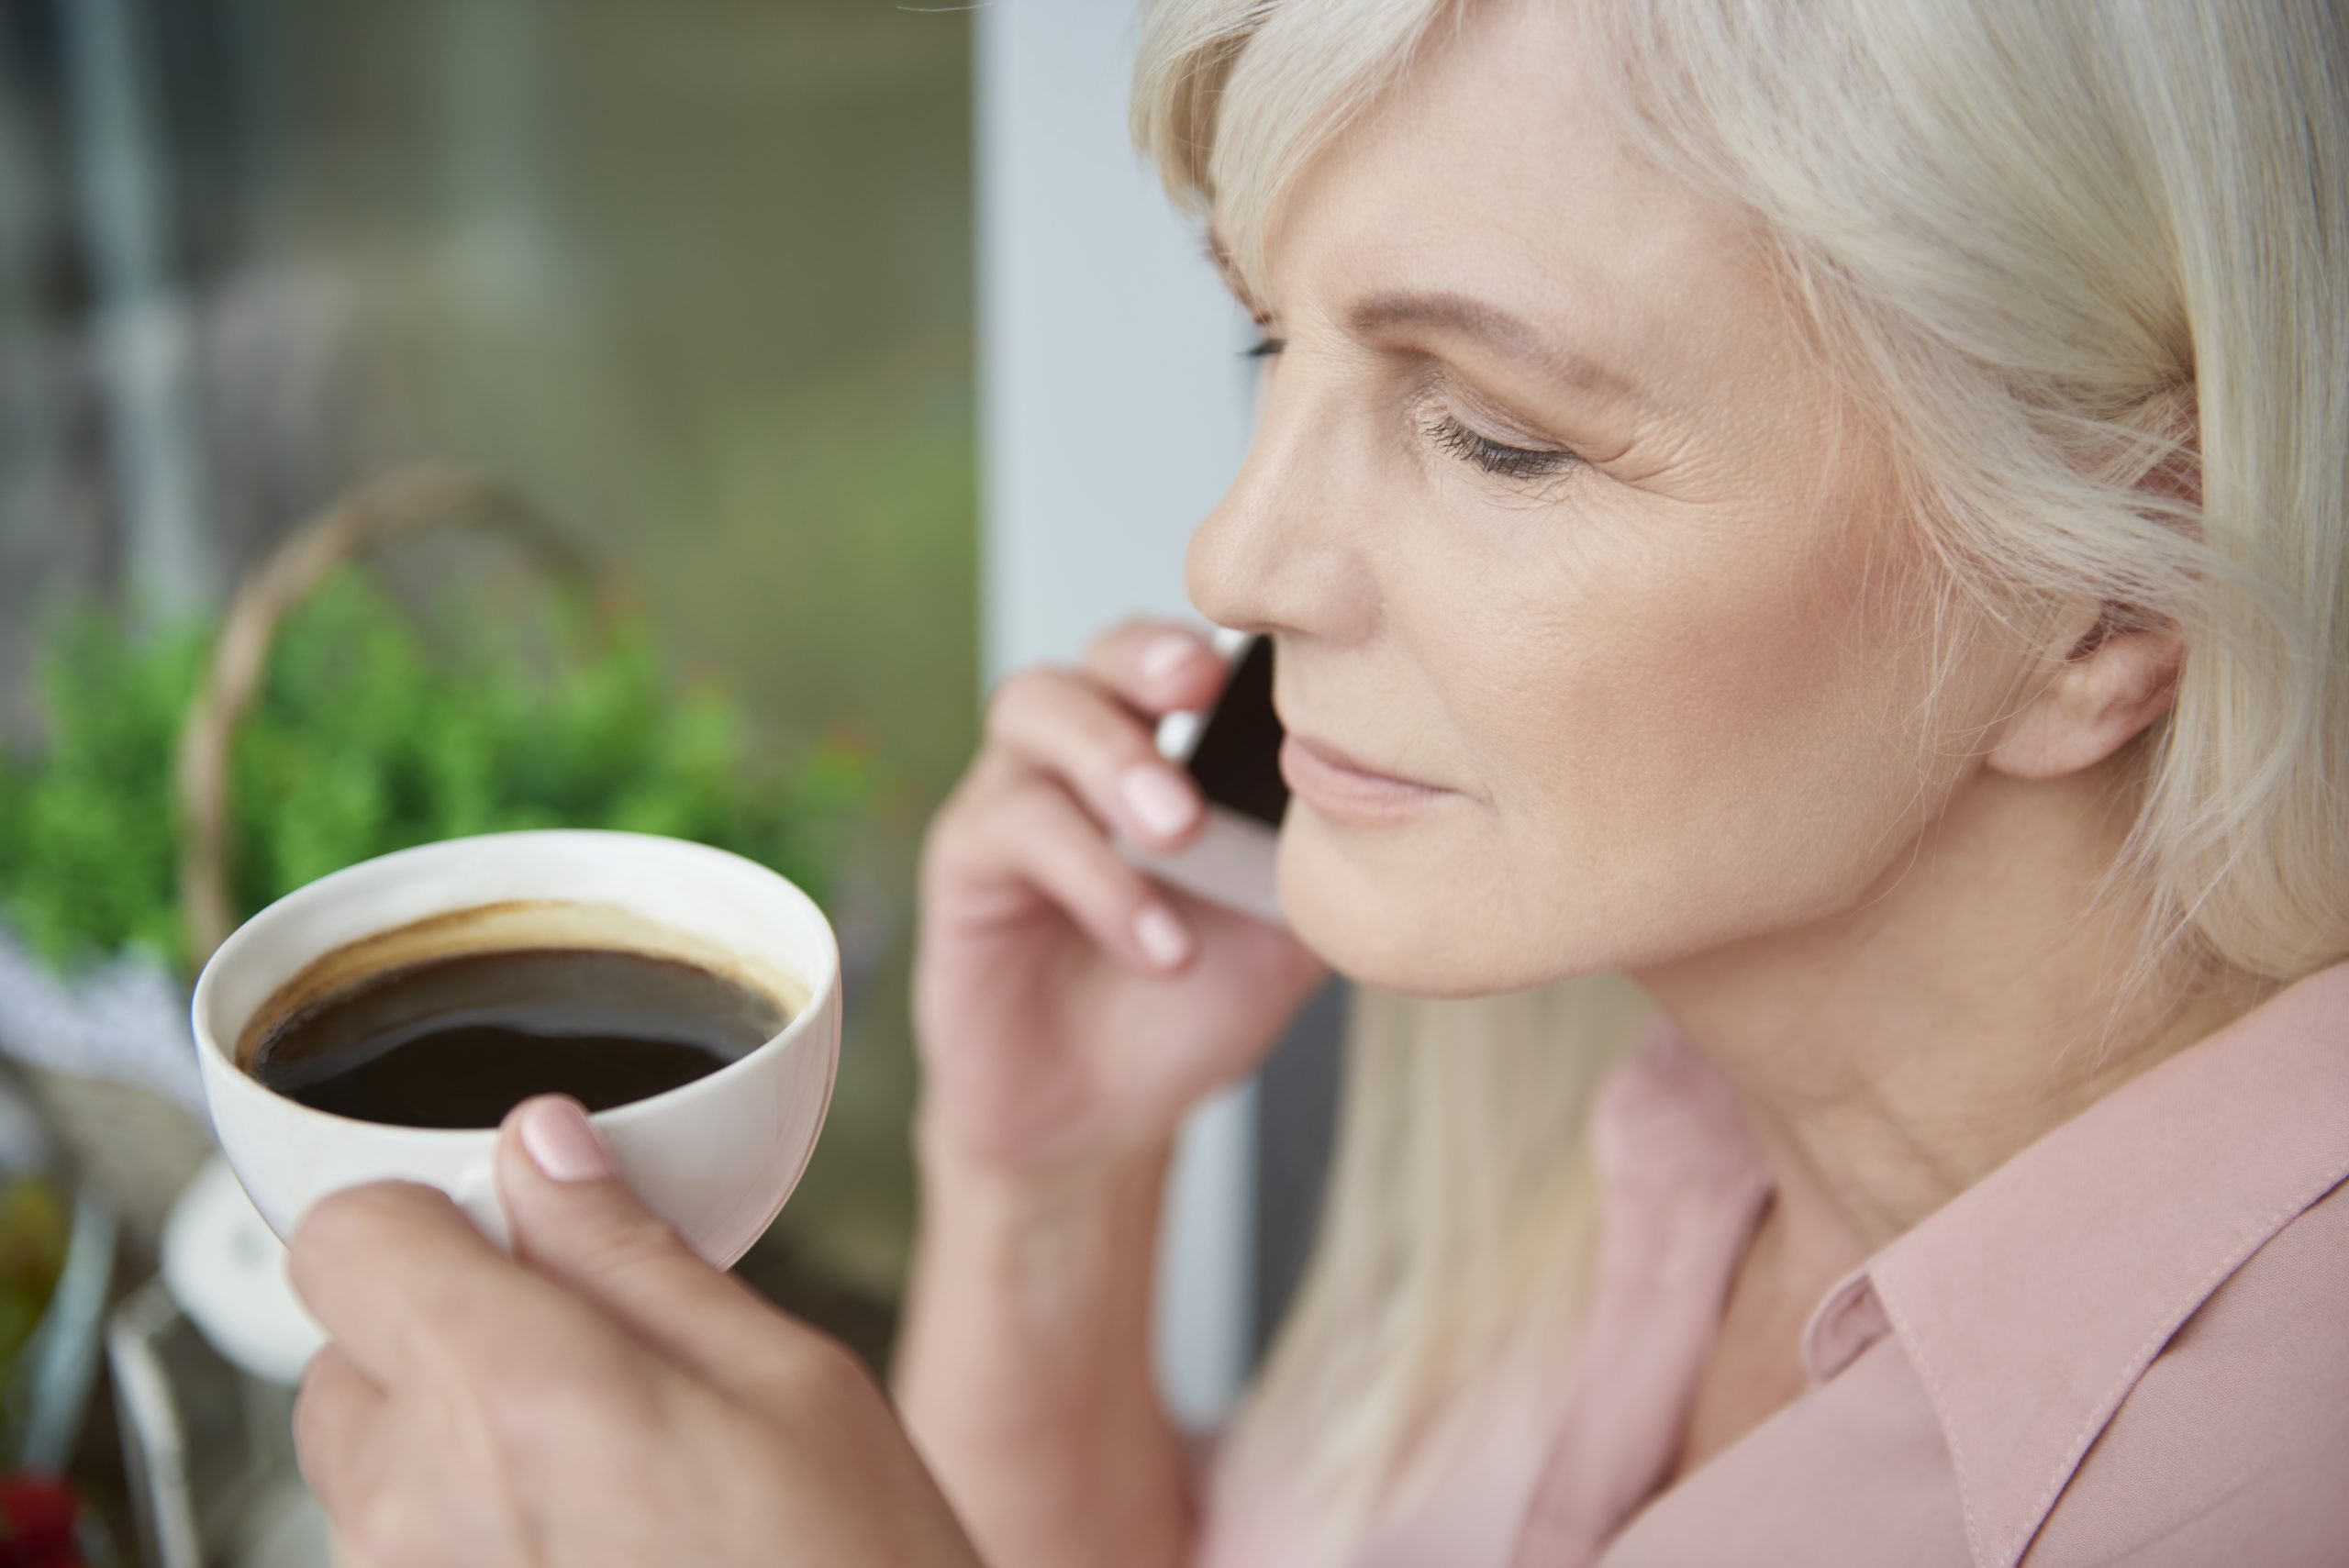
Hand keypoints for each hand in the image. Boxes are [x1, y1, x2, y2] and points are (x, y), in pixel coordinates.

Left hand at [290, 1097, 980, 1567]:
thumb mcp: (790, 1381)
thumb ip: (636, 1256)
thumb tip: (543, 1149)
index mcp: (512, 1396)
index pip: (343, 1239)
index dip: (419, 1213)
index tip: (502, 1227)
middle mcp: (419, 1509)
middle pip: (343, 1357)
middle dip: (439, 1335)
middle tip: (584, 1362)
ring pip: (367, 1472)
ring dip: (451, 1449)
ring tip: (605, 1482)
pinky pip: (405, 1562)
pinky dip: (468, 1540)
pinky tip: (594, 1553)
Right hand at [914, 620, 1327, 1173]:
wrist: (1103, 1119)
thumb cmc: (1192, 1004)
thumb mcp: (1288, 932)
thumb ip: (1329, 860)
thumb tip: (1405, 798)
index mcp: (1167, 747)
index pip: (1181, 654)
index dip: (1216, 638)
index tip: (1272, 653)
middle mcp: (1082, 754)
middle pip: (1096, 654)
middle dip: (1147, 659)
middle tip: (1201, 693)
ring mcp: (1016, 798)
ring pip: (1035, 711)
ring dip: (1113, 759)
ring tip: (1180, 832)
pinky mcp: (966, 864)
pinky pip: (1015, 828)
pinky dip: (1096, 877)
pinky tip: (1158, 944)